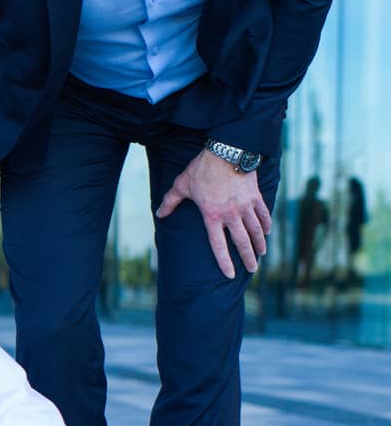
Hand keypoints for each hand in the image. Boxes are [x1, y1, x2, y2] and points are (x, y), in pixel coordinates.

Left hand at [156, 149, 271, 278]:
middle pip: (242, 242)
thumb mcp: (181, 185)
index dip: (224, 261)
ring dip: (259, 243)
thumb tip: (159, 213)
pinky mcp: (255, 196)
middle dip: (248, 258)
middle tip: (252, 270)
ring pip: (255, 230)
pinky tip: (266, 232)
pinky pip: (263, 213)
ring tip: (261, 254)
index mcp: (212, 216)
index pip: (218, 245)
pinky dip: (266, 224)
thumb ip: (170, 202)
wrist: (226, 151)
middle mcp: (231, 214)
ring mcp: (245, 205)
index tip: (230, 274)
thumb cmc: (201, 169)